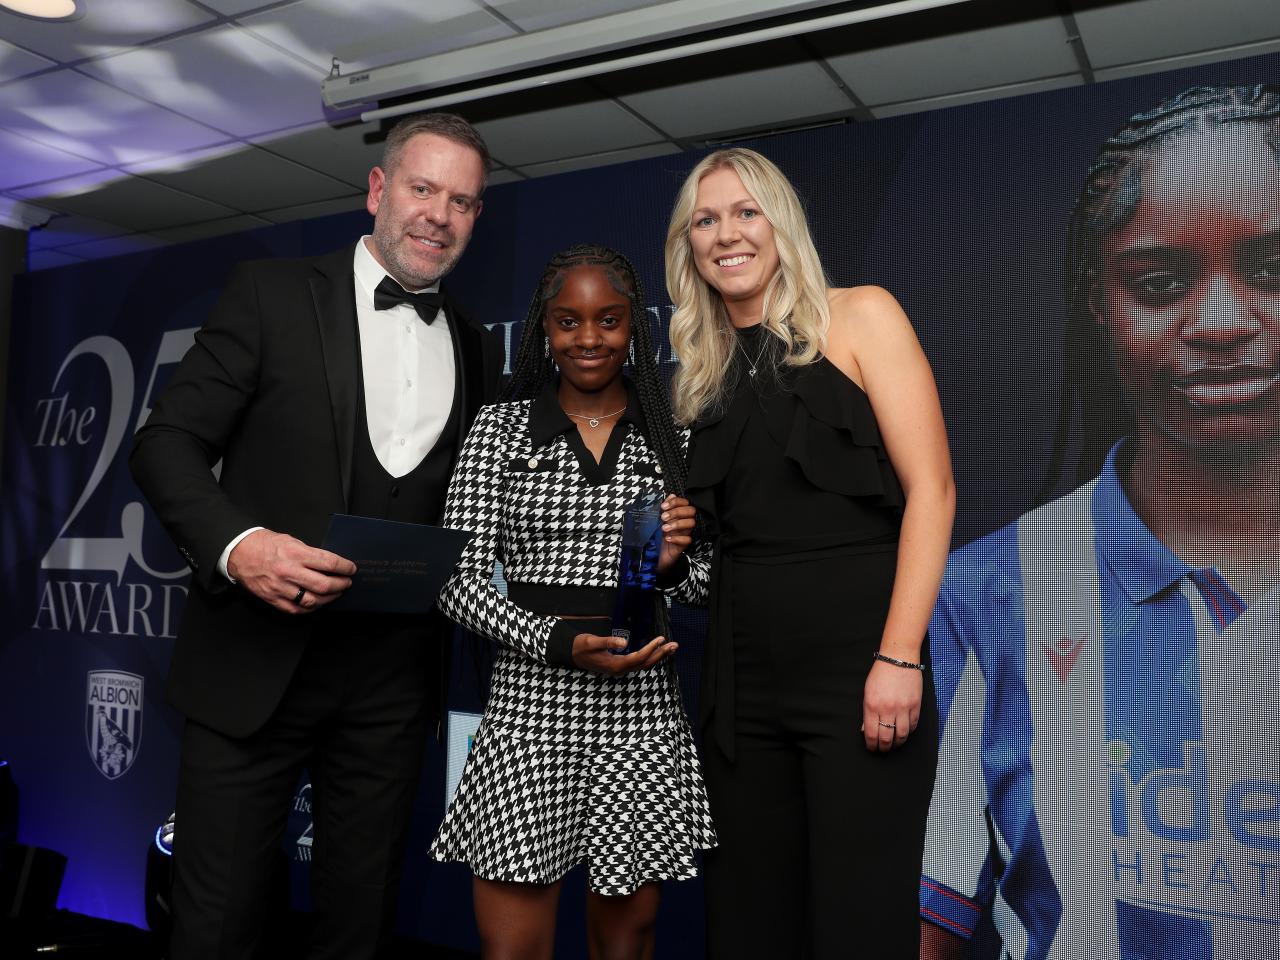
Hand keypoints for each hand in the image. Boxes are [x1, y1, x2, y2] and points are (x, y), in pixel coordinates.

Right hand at [227, 529, 355, 613]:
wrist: (238, 552)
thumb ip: (309, 553)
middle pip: (324, 584)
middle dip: (341, 584)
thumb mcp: (290, 540)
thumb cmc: (265, 544)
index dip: (344, 567)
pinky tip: (318, 603)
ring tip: (336, 593)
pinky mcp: (273, 598)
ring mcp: (281, 587)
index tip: (351, 568)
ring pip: (313, 600)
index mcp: (295, 553)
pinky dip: (311, 608)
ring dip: (329, 598)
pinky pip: (297, 609)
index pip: (328, 562)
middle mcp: (289, 571)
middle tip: (347, 582)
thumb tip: (329, 563)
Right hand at [571, 633, 677, 675]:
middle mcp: (620, 669)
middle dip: (660, 654)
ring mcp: (620, 669)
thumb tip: (624, 642)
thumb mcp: (592, 642)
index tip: (661, 639)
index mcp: (615, 665)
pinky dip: (649, 657)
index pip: (638, 658)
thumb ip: (608, 642)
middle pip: (645, 663)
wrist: (571, 653)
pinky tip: (656, 651)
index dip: (651, 649)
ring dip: (657, 656)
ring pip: (643, 664)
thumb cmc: (581, 646)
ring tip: (670, 648)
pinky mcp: (619, 665)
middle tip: (675, 645)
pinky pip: (638, 663)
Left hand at [656, 495, 696, 572]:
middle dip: (677, 512)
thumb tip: (671, 495)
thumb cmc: (658, 535)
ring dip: (677, 524)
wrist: (656, 555)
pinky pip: (688, 540)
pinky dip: (678, 538)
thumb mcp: (658, 520)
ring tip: (664, 528)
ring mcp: (686, 533)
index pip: (685, 502)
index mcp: (680, 514)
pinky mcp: (684, 545)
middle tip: (663, 517)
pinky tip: (668, 538)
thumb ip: (665, 508)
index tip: (663, 506)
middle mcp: (685, 522)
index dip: (676, 502)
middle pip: (691, 511)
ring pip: (691, 524)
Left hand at [862, 656, 922, 751]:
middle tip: (882, 750)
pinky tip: (904, 732)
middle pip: (886, 738)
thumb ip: (867, 713)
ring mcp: (903, 708)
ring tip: (894, 744)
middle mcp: (887, 709)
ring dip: (897, 743)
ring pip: (902, 735)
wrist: (898, 659)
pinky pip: (913, 725)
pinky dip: (908, 732)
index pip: (871, 734)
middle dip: (883, 748)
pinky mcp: (915, 705)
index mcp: (872, 705)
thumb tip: (866, 730)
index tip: (872, 748)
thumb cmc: (881, 674)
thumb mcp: (867, 692)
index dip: (871, 745)